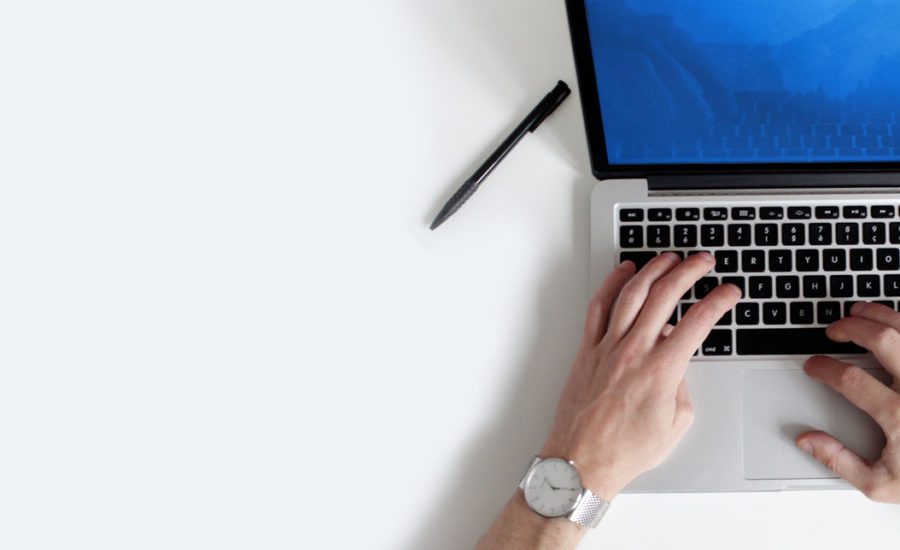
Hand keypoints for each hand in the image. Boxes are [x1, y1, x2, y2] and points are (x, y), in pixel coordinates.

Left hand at [539, 252, 740, 499]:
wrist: (582, 460)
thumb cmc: (626, 450)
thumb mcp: (676, 424)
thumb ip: (683, 386)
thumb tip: (679, 362)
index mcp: (662, 370)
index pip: (698, 322)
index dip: (718, 301)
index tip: (729, 292)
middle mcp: (634, 351)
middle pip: (665, 296)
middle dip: (689, 271)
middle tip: (703, 261)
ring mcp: (607, 347)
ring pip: (631, 294)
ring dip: (653, 269)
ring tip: (669, 257)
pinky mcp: (587, 350)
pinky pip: (598, 307)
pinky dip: (611, 284)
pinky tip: (623, 272)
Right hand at [797, 301, 899, 502]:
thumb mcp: (880, 484)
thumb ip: (839, 461)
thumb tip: (808, 441)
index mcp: (899, 417)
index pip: (850, 379)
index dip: (824, 367)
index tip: (814, 365)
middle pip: (882, 340)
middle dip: (850, 328)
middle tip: (834, 330)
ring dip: (880, 315)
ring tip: (860, 312)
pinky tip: (896, 323)